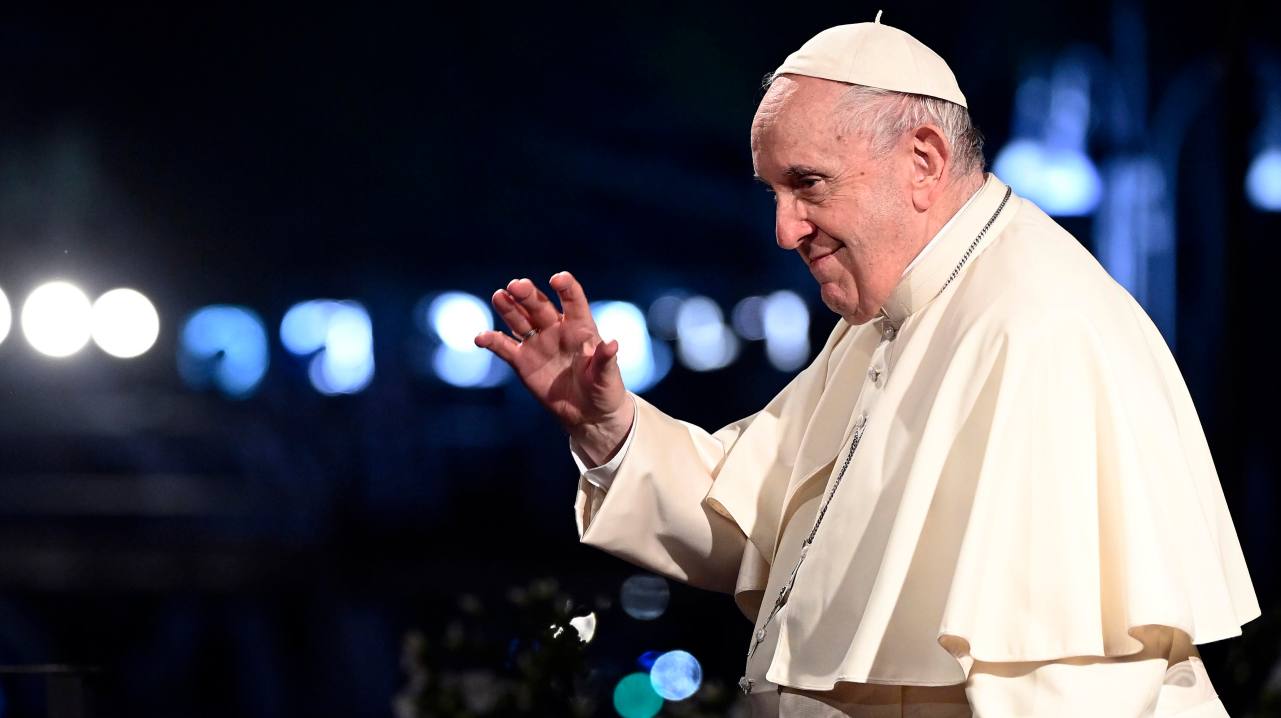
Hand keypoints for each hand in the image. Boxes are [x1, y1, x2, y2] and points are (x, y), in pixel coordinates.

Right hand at [473, 272, 633, 462]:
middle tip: (517, 285)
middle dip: (528, 295)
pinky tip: (480, 337)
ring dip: (508, 308)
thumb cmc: (604, 389)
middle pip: (539, 306)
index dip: (566, 288)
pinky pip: (504, 347)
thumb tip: (613, 344)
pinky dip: (492, 341)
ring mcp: (537, 343)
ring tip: (499, 296)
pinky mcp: (522, 361)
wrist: (588, 412)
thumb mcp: (608, 376)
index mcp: (581, 327)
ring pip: (519, 320)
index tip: (557, 279)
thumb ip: (605, 360)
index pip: (573, 300)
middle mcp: (556, 329)